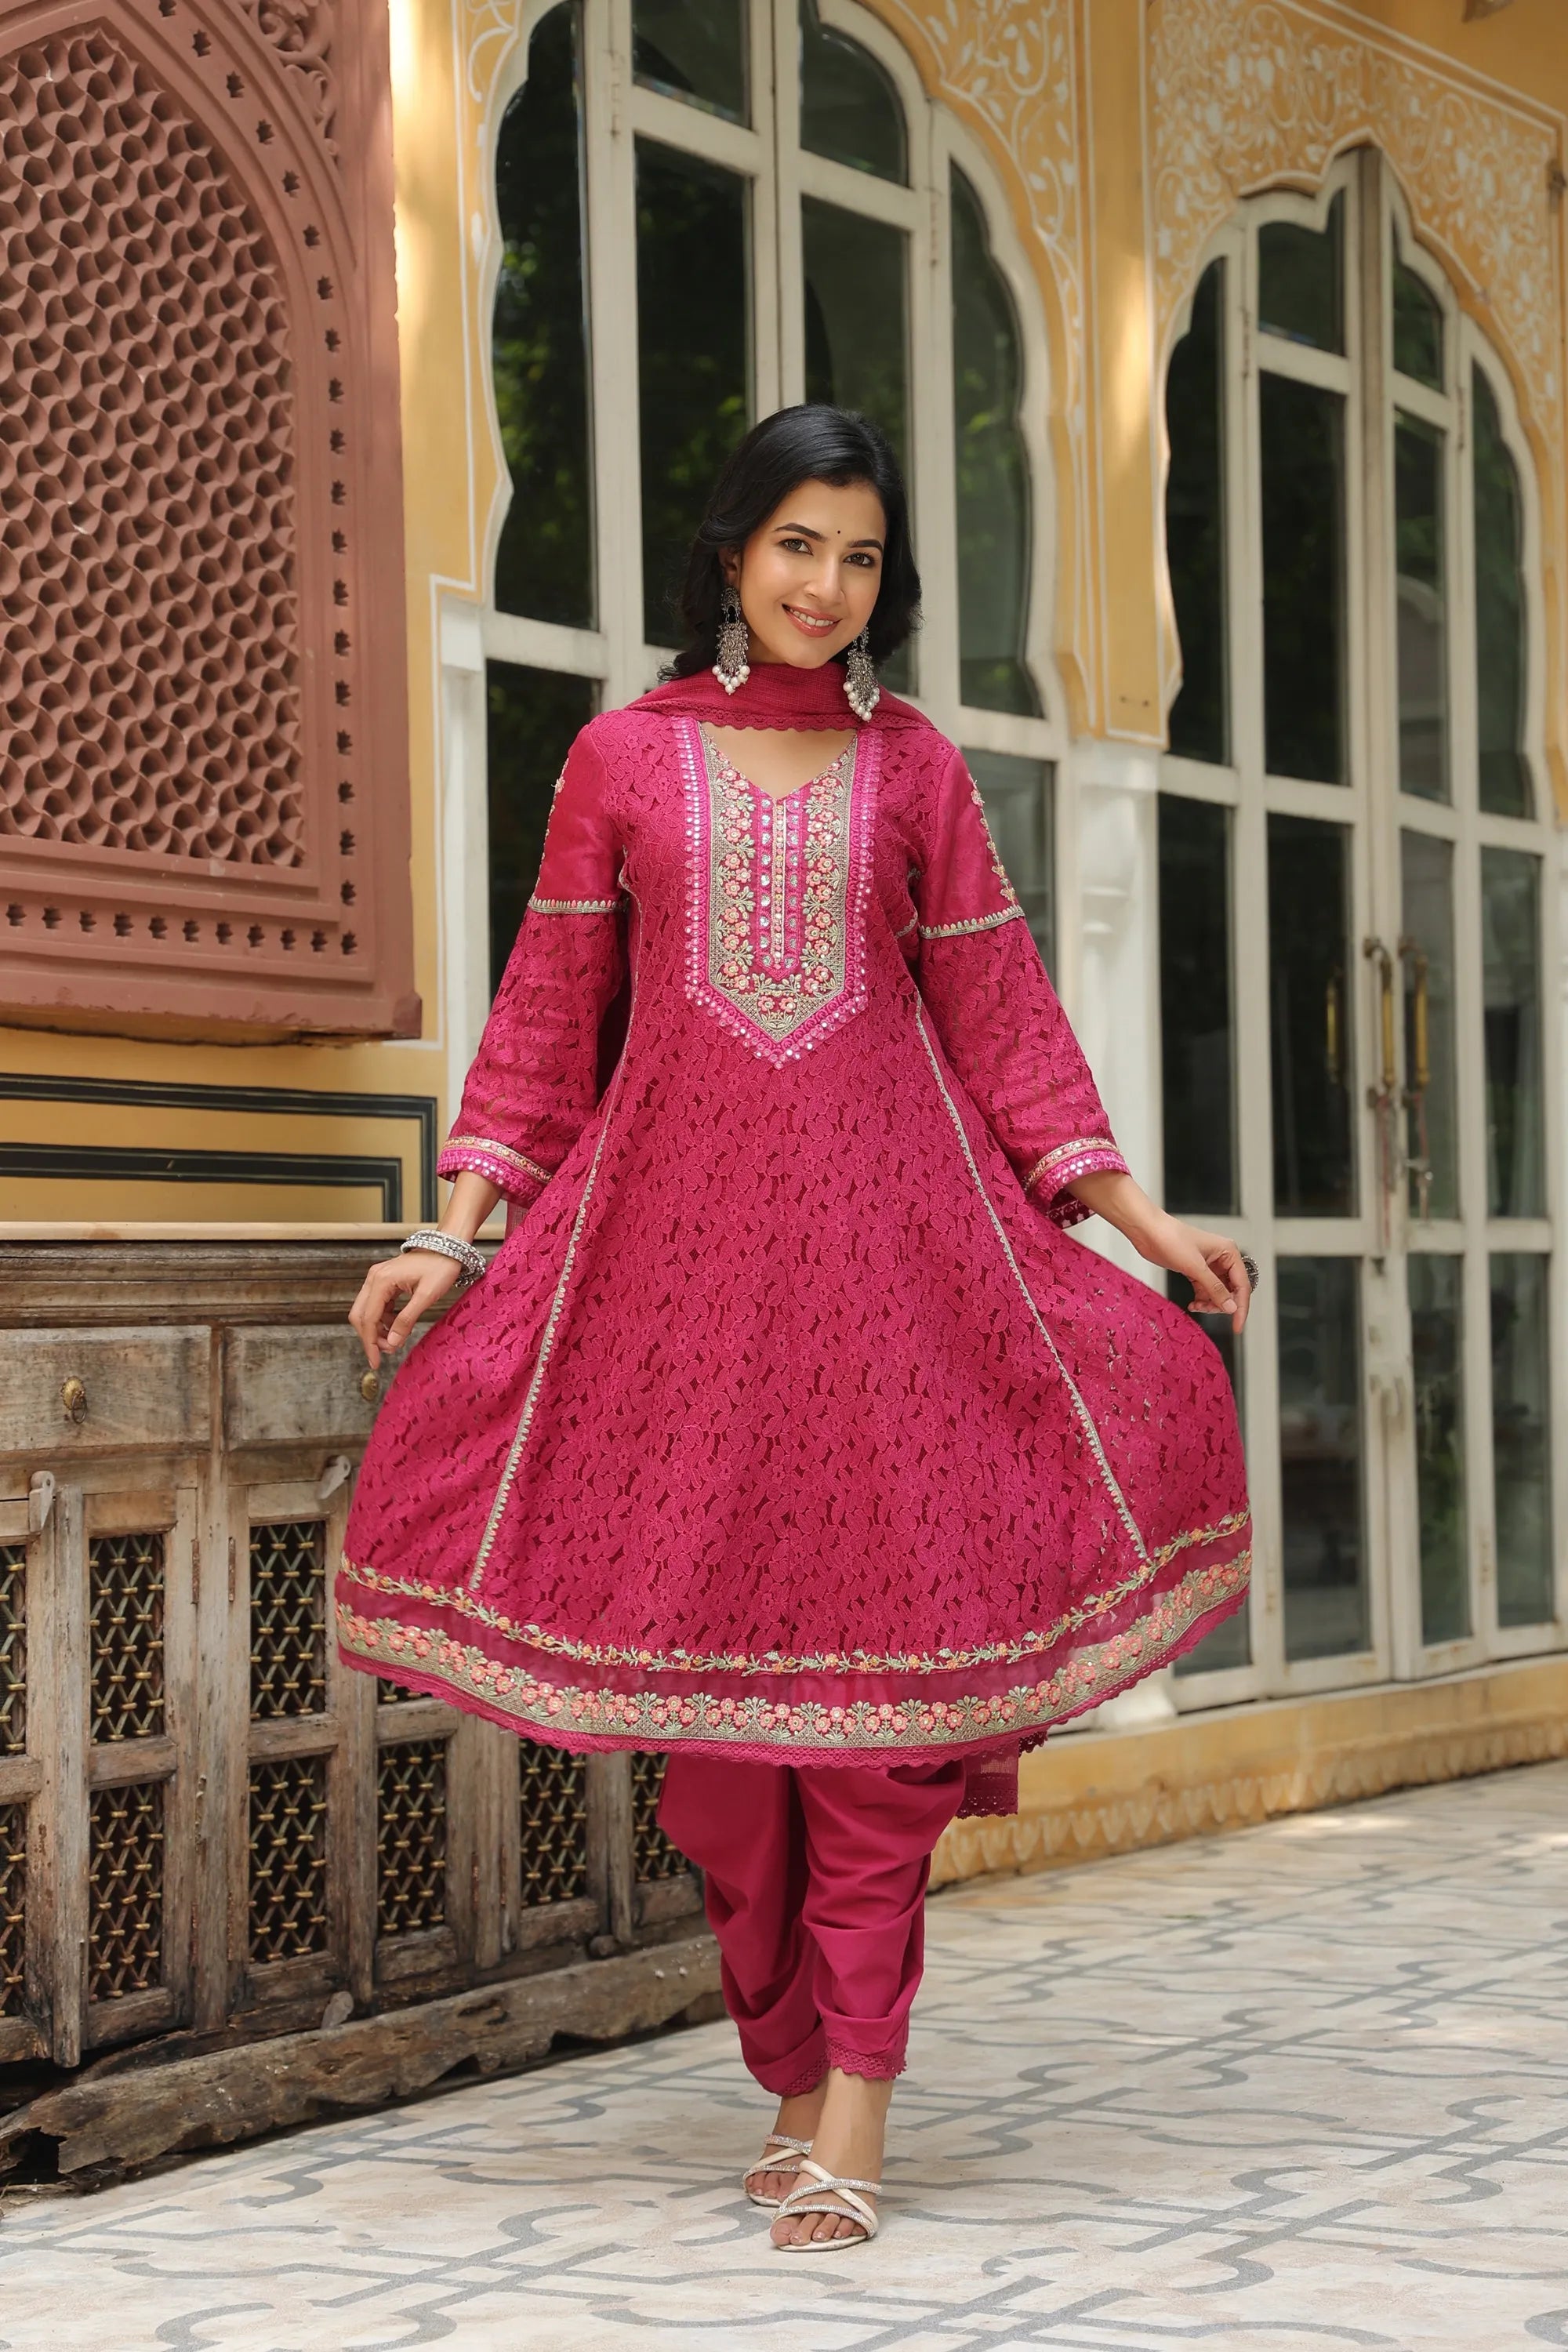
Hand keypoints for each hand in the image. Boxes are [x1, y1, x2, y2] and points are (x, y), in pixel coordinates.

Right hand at [349, 1250, 464, 1370]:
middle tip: (387, 1353)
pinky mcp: (384, 1281)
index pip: (368, 1319)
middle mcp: (374, 1278)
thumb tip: (392, 1344)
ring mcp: (378, 1278)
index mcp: (382, 1280)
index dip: (370, 1343)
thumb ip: (407, 1320)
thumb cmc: (441, 1267)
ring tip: (395, 1341)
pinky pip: (377, 1305)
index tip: (375, 1362)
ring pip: (367, 1311)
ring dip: (377, 1329)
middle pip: (361, 1316)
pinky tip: (397, 1327)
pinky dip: (384, 1320)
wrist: (449, 1247)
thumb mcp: (427, 1296)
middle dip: (371, 1338)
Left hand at [1128, 1208, 1251, 1334]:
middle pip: (1232, 1290)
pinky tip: (1192, 1304)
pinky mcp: (1196, 1270)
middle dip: (1222, 1304)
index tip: (1237, 1326)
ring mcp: (1209, 1265)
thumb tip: (1231, 1307)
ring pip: (1218, 1293)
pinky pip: (1205, 1291)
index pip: (1242, 1285)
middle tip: (1208, 1311)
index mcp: (1229, 1252)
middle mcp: (1222, 1259)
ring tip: (1197, 1307)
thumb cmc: (1171, 1239)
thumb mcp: (1195, 1267)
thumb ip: (1214, 1289)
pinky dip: (1201, 1300)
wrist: (1147, 1230)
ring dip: (1210, 1304)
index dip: (1241, 1307)